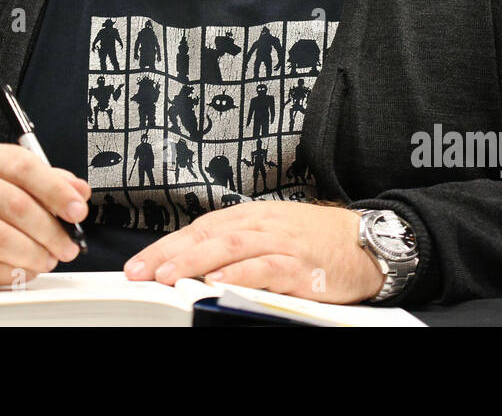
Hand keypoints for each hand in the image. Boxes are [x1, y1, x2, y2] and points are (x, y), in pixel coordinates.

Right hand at [0, 142, 90, 289]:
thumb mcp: (16, 180)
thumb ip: (50, 182)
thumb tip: (80, 192)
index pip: (25, 168)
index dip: (56, 191)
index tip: (78, 210)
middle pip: (16, 205)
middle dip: (50, 230)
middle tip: (68, 246)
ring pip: (0, 236)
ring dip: (33, 253)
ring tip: (48, 259)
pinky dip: (13, 271)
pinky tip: (24, 268)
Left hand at [123, 201, 384, 303]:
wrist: (364, 240)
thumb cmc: (313, 239)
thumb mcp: (269, 231)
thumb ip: (234, 243)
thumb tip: (191, 261)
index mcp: (248, 217)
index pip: (197, 229)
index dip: (165, 246)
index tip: (137, 265)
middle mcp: (260, 225)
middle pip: (206, 236)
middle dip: (169, 254)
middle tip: (140, 272)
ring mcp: (280, 244)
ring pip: (231, 248)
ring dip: (196, 262)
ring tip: (169, 277)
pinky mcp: (299, 266)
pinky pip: (266, 268)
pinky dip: (240, 275)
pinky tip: (219, 283)